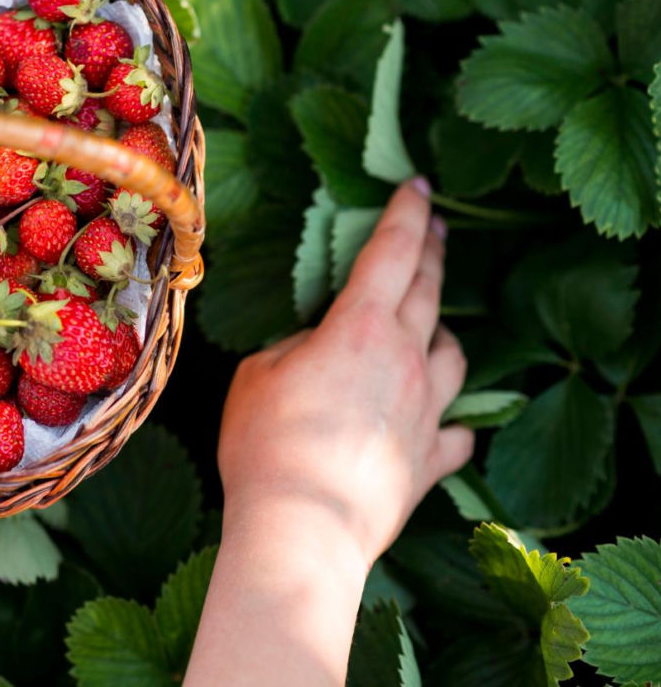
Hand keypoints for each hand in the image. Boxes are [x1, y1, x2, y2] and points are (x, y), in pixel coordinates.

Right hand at [217, 178, 473, 567]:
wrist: (301, 530)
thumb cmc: (267, 446)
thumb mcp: (257, 376)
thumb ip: (294, 349)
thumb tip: (316, 350)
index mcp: (360, 329)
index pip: (392, 254)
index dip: (406, 213)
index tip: (418, 185)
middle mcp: (405, 361)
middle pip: (430, 292)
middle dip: (432, 251)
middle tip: (435, 226)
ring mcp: (425, 412)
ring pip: (454, 355)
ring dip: (442, 333)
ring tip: (430, 328)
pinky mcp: (429, 461)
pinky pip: (455, 431)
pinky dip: (450, 419)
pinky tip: (440, 421)